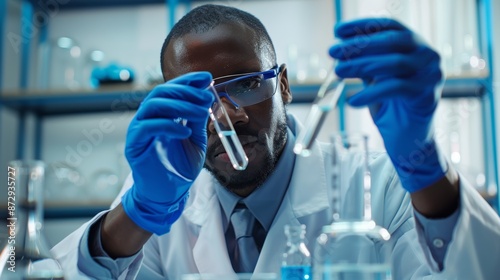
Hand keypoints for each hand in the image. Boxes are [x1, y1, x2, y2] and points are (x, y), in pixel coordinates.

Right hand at [121, 72, 213, 234]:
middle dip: (186, 91)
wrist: (168, 193)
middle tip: (205, 97)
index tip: (206, 77)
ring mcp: (139, 129)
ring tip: (199, 112)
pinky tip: (184, 132)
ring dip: (179, 105)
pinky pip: (147, 127)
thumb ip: (198, 120)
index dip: (188, 81)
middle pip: (162, 93)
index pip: (172, 90)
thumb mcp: (196, 140)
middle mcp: (149, 117)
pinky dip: (168, 125)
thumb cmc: (180, 167)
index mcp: (163, 114)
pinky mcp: (134, 144)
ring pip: (153, 105)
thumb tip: (205, 97)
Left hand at [329, 18, 446, 192]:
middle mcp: (427, 54)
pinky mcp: (428, 95)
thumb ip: (364, 61)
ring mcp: (431, 74)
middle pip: (391, 41)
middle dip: (359, 45)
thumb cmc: (390, 106)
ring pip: (394, 63)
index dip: (362, 26)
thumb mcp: (374, 78)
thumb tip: (339, 47)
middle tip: (333, 51)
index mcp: (414, 45)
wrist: (407, 138)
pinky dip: (371, 94)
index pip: (388, 26)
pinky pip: (396, 89)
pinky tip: (352, 101)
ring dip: (362, 65)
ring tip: (339, 72)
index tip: (337, 30)